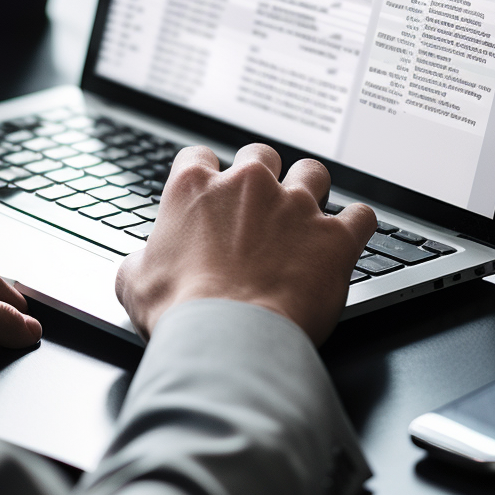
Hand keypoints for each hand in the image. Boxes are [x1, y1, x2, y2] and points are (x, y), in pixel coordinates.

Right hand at [115, 144, 375, 345]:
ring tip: (307, 214)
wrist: (227, 338)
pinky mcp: (335, 237)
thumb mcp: (134, 282)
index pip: (198, 156)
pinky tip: (349, 237)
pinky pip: (360, 215)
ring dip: (310, 189)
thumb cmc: (180, 311)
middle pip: (260, 155)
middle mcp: (247, 185)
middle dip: (262, 176)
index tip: (209, 192)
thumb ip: (140, 259)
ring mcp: (295, 207)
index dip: (205, 174)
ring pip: (313, 172)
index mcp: (194, 188)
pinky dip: (356, 225)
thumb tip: (141, 265)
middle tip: (260, 206)